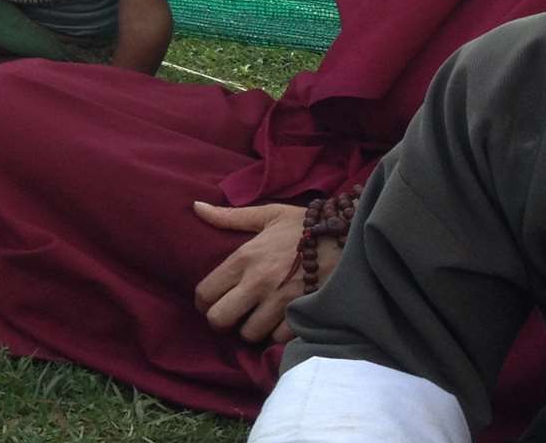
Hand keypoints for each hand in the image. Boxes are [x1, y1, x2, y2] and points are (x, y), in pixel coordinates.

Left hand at [191, 201, 339, 343]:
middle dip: (223, 320)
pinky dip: (277, 334)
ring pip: (248, 334)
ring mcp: (279, 301)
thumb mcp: (268, 215)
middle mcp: (257, 281)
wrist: (348, 236)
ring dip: (252, 328)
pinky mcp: (301, 313)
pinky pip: (277, 338)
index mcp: (244, 257)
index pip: (205, 293)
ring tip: (259, 317)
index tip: (212, 301)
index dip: (204, 302)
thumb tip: (197, 207)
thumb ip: (230, 217)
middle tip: (234, 314)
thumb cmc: (305, 226)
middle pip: (219, 319)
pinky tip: (281, 321)